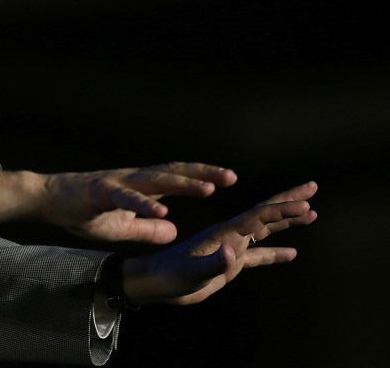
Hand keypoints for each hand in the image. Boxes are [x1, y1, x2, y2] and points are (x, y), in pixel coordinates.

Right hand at [0, 162, 236, 242]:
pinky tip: (164, 211)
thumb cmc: (81, 211)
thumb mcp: (120, 227)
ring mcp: (117, 182)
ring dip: (182, 184)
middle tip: (230, 177)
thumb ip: (147, 228)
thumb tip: (174, 230)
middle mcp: (132, 179)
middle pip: (173, 173)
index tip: (229, 179)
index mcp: (139, 187)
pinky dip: (145, 205)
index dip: (201, 176)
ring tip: (207, 189)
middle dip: (202, 174)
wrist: (47, 200)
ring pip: (155, 180)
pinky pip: (126, 198)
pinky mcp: (100, 191)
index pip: (176, 177)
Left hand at [120, 180, 318, 305]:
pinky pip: (257, 255)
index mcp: (224, 232)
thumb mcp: (192, 272)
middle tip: (314, 186)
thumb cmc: (170, 275)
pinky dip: (275, 253)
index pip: (258, 216)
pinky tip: (292, 253)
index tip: (306, 203)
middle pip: (265, 213)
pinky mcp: (227, 263)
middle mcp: (230, 234)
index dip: (282, 209)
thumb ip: (214, 263)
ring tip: (312, 213)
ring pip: (264, 229)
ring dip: (287, 221)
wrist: (154, 281)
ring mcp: (230, 247)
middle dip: (289, 200)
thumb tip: (233, 252)